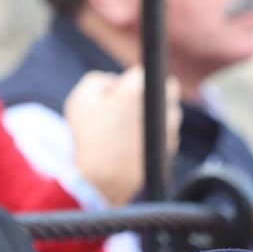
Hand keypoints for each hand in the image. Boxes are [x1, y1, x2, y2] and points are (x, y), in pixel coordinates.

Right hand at [66, 68, 181, 206]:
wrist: (100, 180)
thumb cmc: (88, 138)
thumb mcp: (81, 98)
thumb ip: (100, 79)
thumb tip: (116, 82)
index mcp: (137, 90)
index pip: (143, 71)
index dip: (129, 81)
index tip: (120, 92)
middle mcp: (160, 106)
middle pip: (167, 87)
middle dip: (152, 92)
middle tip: (132, 105)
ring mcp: (169, 128)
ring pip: (170, 110)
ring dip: (157, 113)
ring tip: (132, 127)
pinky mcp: (171, 147)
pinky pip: (168, 132)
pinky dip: (157, 133)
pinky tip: (137, 142)